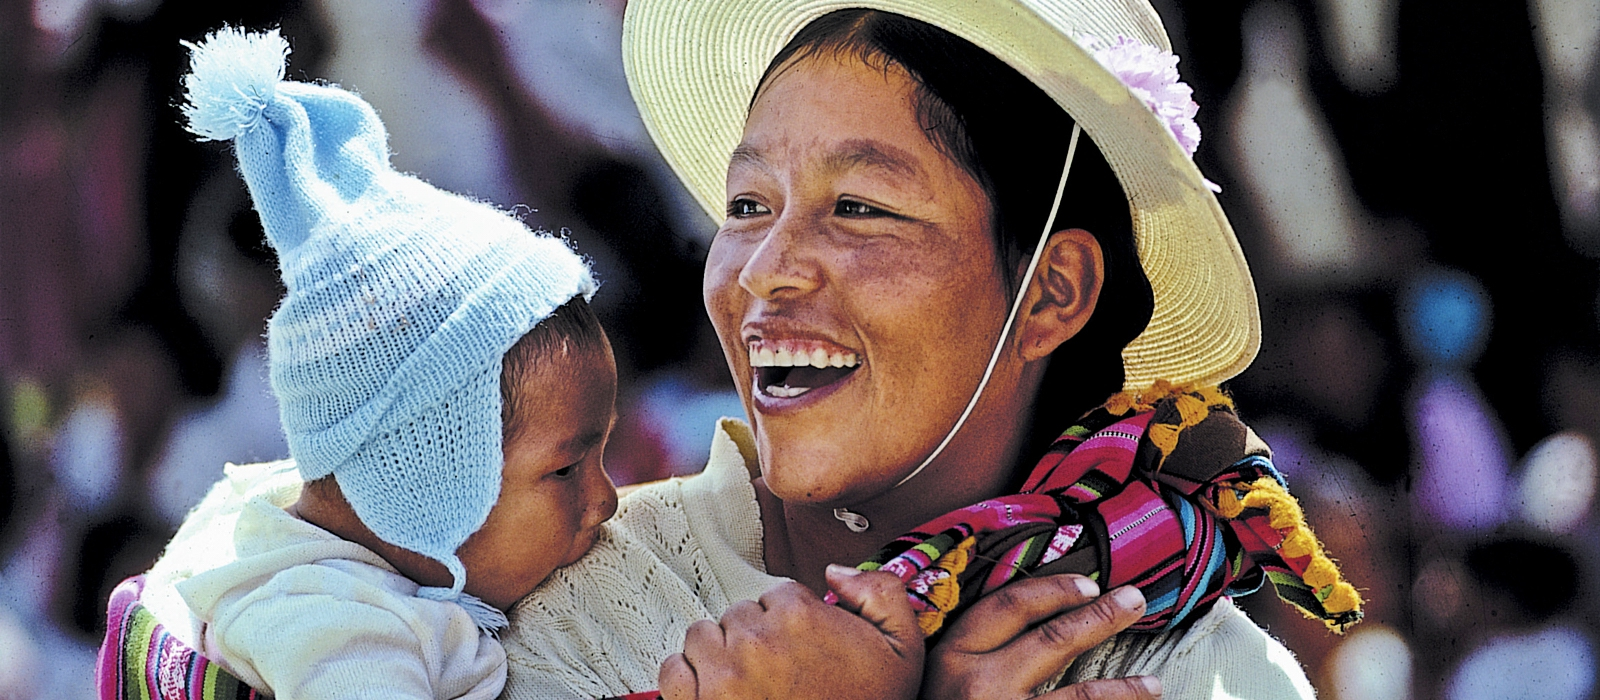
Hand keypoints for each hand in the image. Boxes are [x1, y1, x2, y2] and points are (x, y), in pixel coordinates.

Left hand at [659, 565, 923, 699]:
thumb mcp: (903, 649)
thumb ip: (881, 593)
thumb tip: (834, 572)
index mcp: (799, 616)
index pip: (775, 596)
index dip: (788, 623)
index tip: (799, 650)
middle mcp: (755, 640)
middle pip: (738, 615)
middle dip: (755, 639)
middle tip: (776, 672)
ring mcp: (721, 675)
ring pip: (703, 637)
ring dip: (719, 655)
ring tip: (745, 683)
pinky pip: (672, 671)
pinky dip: (686, 679)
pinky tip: (711, 693)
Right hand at [922, 575, 1161, 699]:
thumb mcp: (934, 679)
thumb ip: (968, 652)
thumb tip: (1025, 622)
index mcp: (951, 657)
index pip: (1009, 606)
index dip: (1053, 590)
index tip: (1087, 584)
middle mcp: (979, 685)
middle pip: (1053, 640)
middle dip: (1101, 617)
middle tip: (1134, 601)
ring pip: (1078, 696)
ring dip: (1124, 690)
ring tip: (1154, 685)